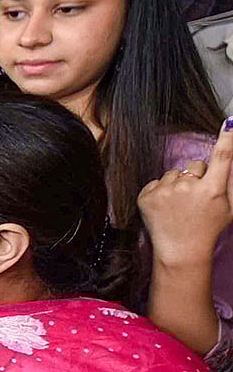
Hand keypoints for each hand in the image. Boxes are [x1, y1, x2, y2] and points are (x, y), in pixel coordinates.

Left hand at [139, 119, 232, 267]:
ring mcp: (165, 191)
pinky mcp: (147, 195)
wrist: (180, 249)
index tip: (230, 122)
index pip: (222, 157)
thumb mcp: (229, 207)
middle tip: (196, 198)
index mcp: (212, 190)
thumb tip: (228, 161)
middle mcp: (188, 187)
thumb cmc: (207, 227)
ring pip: (174, 173)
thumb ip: (230, 182)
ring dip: (178, 184)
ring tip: (180, 205)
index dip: (227, 138)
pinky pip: (157, 182)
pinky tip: (166, 207)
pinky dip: (161, 192)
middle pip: (195, 165)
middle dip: (197, 176)